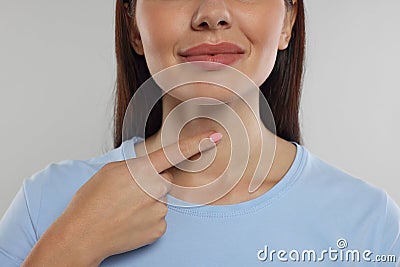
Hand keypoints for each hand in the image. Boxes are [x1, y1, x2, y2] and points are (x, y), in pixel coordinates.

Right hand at [26, 130, 220, 265]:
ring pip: (161, 200)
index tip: (215, 135)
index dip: (198, 142)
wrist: (82, 235)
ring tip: (125, 209)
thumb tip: (152, 171)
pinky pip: (160, 217)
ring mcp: (159, 210)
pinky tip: (131, 221)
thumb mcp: (111, 171)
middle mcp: (156, 189)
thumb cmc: (91, 201)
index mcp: (143, 170)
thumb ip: (137, 166)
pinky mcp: (159, 229)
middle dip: (153, 184)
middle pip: (165, 180)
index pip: (176, 152)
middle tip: (128, 194)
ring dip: (149, 202)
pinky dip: (148, 218)